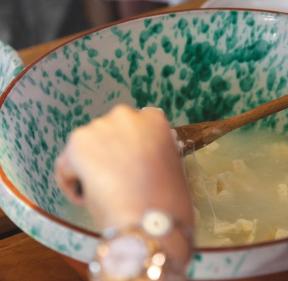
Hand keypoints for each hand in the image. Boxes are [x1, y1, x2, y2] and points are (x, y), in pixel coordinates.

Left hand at [55, 105, 192, 262]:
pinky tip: (89, 200)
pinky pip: (67, 166)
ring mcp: (100, 127)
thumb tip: (134, 160)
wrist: (150, 222)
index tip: (133, 170)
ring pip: (86, 149)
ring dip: (90, 169)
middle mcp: (126, 115)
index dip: (130, 151)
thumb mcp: (170, 168)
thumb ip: (152, 154)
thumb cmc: (167, 202)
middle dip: (108, 155)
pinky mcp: (77, 143)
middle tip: (116, 184)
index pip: (134, 128)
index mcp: (154, 120)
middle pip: (108, 134)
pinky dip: (72, 184)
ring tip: (104, 196)